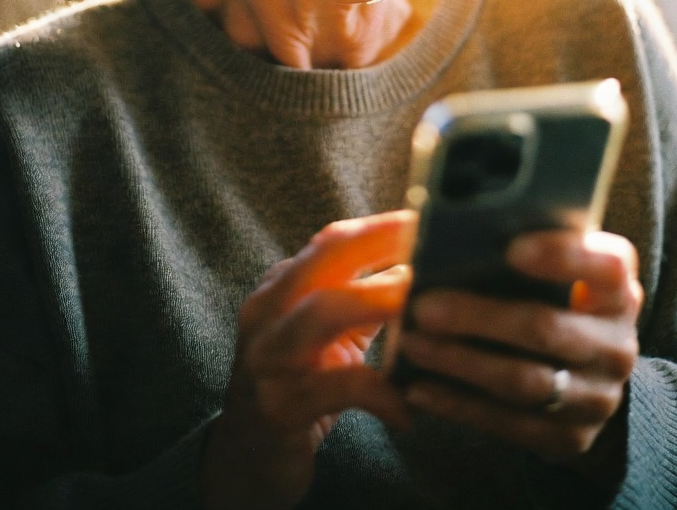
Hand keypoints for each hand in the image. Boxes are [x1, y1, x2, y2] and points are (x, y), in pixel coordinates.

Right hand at [201, 211, 415, 509]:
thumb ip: (365, 300)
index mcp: (281, 287)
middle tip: (430, 249)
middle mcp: (268, 312)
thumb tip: (427, 268)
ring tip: (418, 306)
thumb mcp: (328, 335)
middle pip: (323, 260)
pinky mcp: (279, 406)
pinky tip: (409, 408)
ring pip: (321, 312)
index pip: (332, 241)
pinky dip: (380, 393)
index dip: (381, 227)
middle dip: (380, 247)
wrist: (247, 457)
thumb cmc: (301, 384)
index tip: (427, 219)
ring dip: (377, 301)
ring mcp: (269, 358)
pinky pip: (337, 388)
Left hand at [396, 229, 642, 467]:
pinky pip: (510, 425)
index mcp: (618, 289)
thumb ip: (523, 247)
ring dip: (460, 363)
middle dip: (479, 318)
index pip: (607, 266)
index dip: (562, 256)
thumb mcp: (556, 268)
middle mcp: (617, 344)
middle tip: (424, 307)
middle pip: (547, 328)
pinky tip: (420, 387)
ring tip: (413, 344)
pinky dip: (460, 405)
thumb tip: (453, 231)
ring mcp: (599, 397)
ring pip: (524, 381)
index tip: (511, 247)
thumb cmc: (552, 296)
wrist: (585, 371)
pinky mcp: (571, 437)